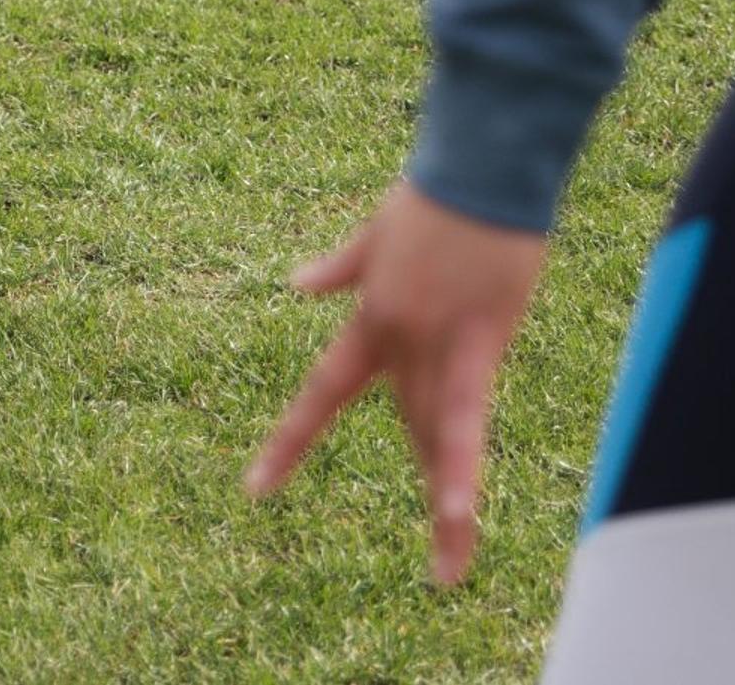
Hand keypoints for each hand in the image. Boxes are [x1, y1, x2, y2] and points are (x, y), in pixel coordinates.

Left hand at [245, 176, 548, 586]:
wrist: (478, 161)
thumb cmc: (438, 190)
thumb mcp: (374, 232)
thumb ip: (340, 267)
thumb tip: (297, 284)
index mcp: (369, 317)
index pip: (322, 393)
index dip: (291, 443)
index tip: (256, 490)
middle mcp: (394, 337)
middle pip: (406, 425)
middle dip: (427, 485)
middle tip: (441, 562)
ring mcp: (432, 339)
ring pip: (435, 435)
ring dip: (447, 505)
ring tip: (447, 572)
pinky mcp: (479, 336)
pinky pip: (465, 413)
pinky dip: (460, 463)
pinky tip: (456, 510)